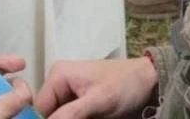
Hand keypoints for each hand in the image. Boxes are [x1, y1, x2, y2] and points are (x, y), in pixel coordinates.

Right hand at [35, 57, 158, 118]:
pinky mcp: (82, 101)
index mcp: (58, 75)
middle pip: (50, 112)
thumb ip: (70, 114)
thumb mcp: (98, 102)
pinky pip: (72, 116)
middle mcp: (60, 82)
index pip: (39, 106)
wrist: (149, 81)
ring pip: (61, 116)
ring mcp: (71, 92)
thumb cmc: (123, 86)